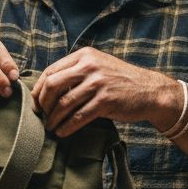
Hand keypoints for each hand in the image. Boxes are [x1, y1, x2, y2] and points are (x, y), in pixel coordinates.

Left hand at [31, 48, 176, 135]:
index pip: (51, 71)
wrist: (151, 90)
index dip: (39, 90)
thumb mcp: (98, 66)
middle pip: (53, 85)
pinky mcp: (106, 100)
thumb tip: (46, 89)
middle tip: (42, 116)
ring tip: (50, 127)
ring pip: (64, 103)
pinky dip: (67, 127)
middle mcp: (90, 66)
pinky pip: (79, 117)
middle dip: (43, 104)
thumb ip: (76, 71)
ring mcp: (98, 83)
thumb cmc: (120, 81)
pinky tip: (62, 132)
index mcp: (84, 55)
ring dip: (54, 119)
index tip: (36, 104)